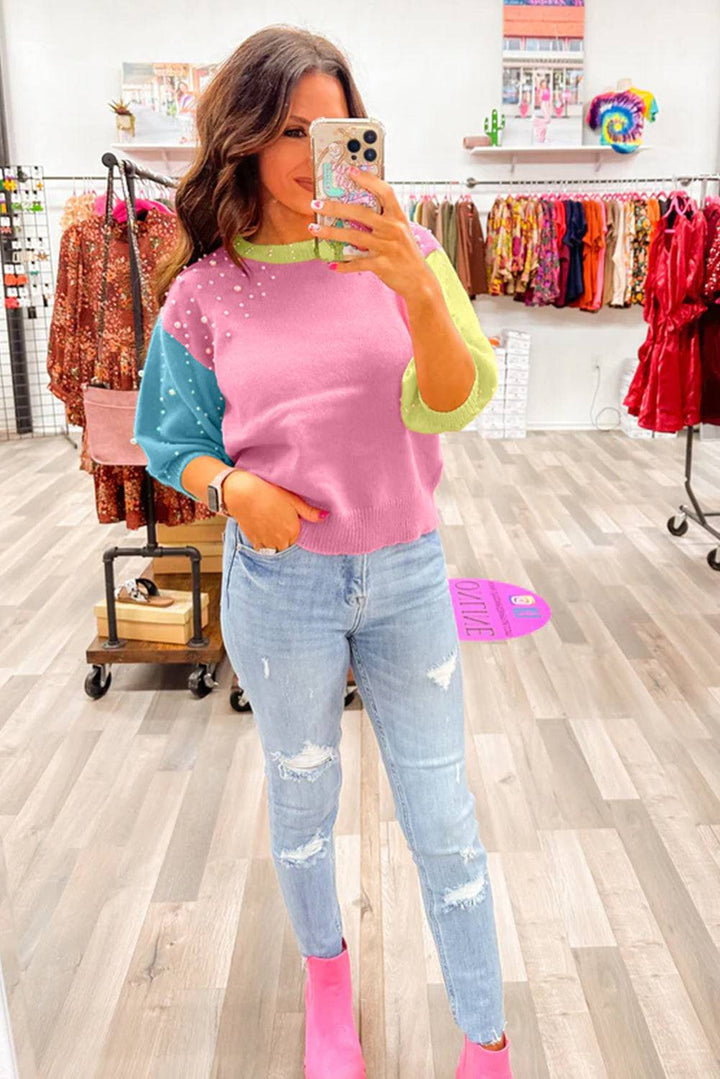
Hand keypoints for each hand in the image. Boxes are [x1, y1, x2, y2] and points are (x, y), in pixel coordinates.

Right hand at [223, 470, 326, 550]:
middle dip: (284, 534)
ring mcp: (267, 543)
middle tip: (275, 518)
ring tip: (267, 522)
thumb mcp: (292, 499)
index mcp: (293, 531)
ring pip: (275, 547)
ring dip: (273, 539)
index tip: (285, 517)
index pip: (297, 536)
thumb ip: (309, 511)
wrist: (242, 493)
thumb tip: (325, 517)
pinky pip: (263, 548)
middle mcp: (282, 541)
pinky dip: (263, 541)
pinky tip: (260, 526)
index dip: (292, 526)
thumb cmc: (268, 492)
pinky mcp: (254, 542)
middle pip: (287, 543)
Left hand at [307, 167, 435, 300]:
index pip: (385, 191)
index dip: (368, 180)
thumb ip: (384, 219)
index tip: (350, 171)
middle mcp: (393, 229)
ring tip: (314, 229)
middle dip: (335, 207)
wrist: (419, 281)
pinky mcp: (382, 264)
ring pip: (354, 236)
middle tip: (316, 203)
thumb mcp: (401, 231)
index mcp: (398, 217)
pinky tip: (332, 264)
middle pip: (361, 213)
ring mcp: (387, 247)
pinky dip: (344, 264)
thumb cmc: (407, 254)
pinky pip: (358, 263)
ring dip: (331, 232)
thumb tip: (358, 209)